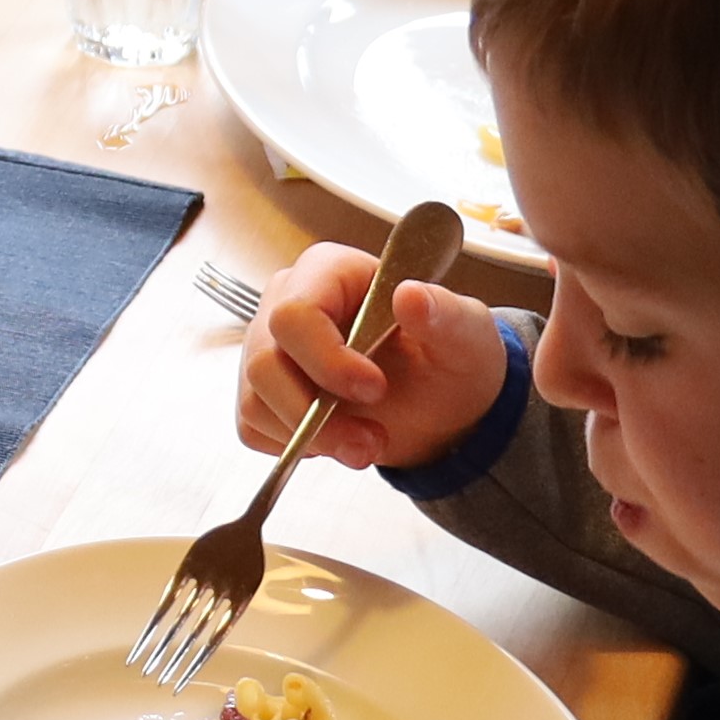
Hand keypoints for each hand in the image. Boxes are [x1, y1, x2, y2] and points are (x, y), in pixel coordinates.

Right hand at [240, 242, 517, 475]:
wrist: (441, 406)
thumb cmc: (449, 359)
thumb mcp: (466, 337)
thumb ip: (444, 314)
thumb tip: (410, 295)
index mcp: (330, 273)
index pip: (295, 313)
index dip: (326, 359)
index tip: (374, 389)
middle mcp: (287, 303)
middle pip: (264, 361)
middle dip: (315, 414)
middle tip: (371, 440)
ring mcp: (268, 348)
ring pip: (254, 400)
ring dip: (311, 437)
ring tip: (366, 446)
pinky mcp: (261, 391)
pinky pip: (253, 426)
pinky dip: (294, 446)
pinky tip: (336, 439)